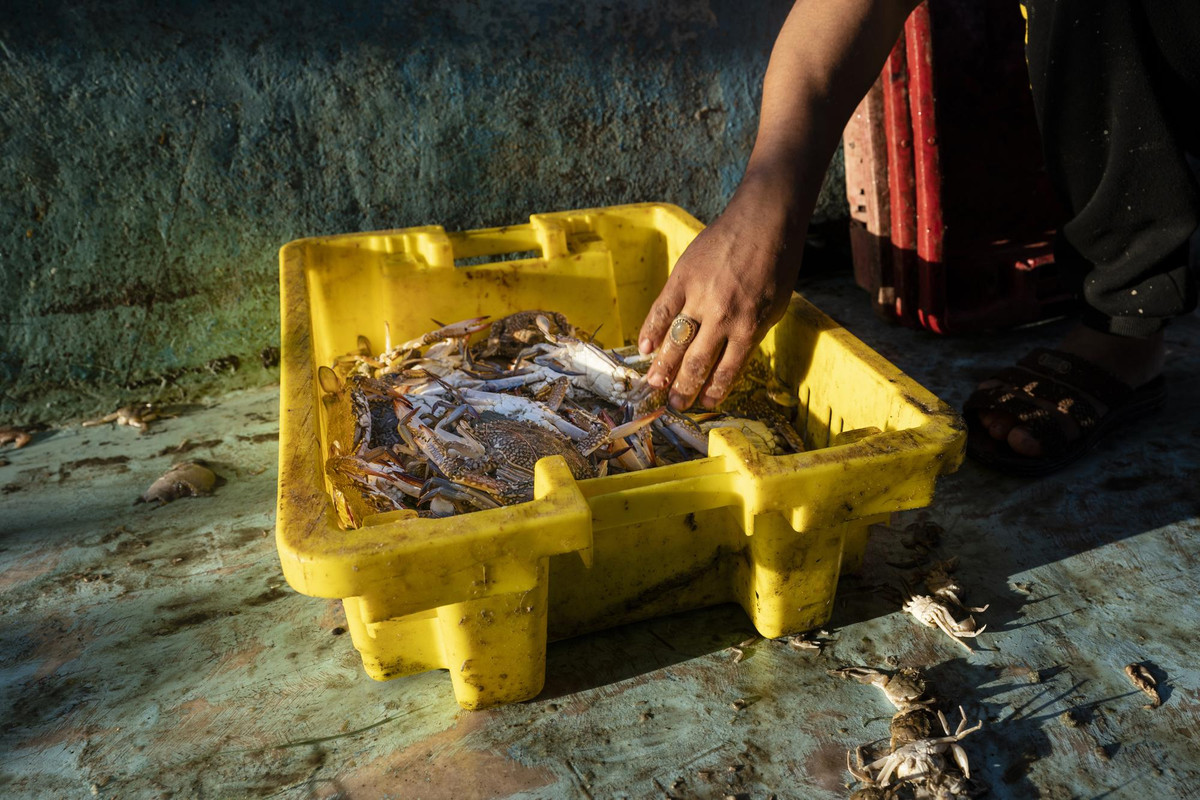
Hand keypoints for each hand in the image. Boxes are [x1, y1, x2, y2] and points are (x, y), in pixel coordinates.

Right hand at [638, 187, 803, 409]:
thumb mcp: (775, 306)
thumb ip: (751, 332)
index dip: (714, 391)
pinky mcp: (682, 277)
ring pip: (675, 341)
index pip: (727, 370)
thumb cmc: (777, 263)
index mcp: (750, 327)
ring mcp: (700, 296)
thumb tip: (729, 357)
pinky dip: (651, 330)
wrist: (765, 219)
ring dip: (663, 367)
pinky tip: (644, 349)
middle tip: (674, 405)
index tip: (704, 404)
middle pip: (697, 362)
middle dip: (684, 388)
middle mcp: (723, 317)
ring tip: (655, 386)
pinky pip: (662, 310)